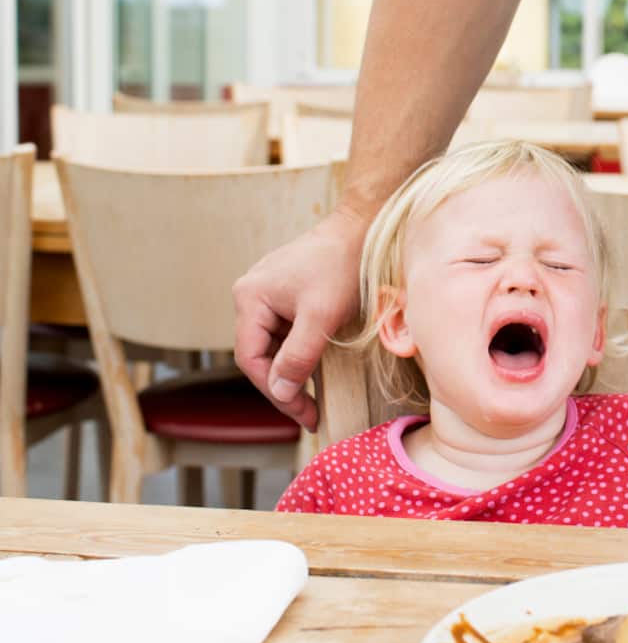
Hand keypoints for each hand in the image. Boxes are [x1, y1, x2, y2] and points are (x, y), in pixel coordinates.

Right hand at [233, 204, 369, 429]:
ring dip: (291, 371)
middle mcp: (251, 294)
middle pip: (259, 354)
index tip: (302, 413)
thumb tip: (281, 391)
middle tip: (309, 414)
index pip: (251, 358)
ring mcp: (268, 293)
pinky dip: (298, 353)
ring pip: (273, 346)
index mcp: (250, 297)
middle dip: (283, 385)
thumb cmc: (343, 266)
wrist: (362, 228)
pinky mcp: (286, 293)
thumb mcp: (321, 317)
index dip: (274, 391)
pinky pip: (285, 332)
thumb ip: (298, 356)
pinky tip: (315, 371)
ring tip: (313, 400)